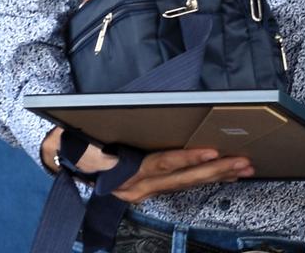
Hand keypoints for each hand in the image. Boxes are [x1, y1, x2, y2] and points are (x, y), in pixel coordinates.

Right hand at [41, 126, 253, 202]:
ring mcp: (142, 191)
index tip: (213, 152)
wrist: (60, 158)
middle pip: (181, 179)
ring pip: (185, 184)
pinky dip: (205, 179)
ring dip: (217, 176)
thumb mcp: (89, 135)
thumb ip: (116, 130)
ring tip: (243, 167)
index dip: (188, 159)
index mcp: (121, 171)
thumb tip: (146, 114)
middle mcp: (134, 186)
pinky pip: (181, 186)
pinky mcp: (148, 190)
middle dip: (216, 170)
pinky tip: (225, 174)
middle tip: (243, 161)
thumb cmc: (76, 139)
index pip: (161, 164)